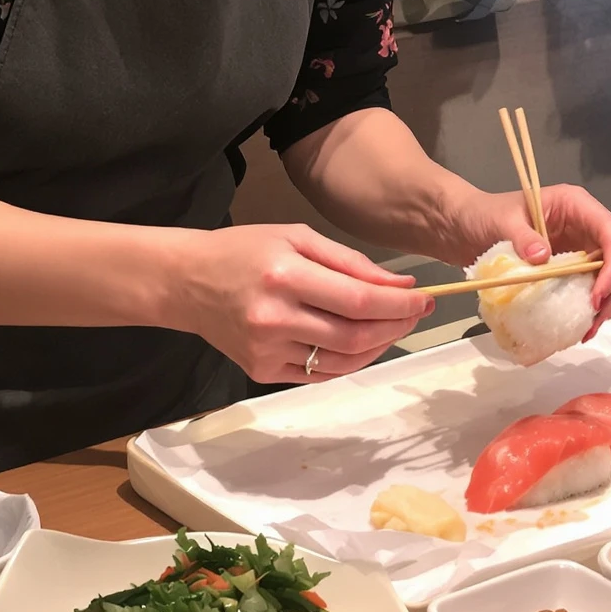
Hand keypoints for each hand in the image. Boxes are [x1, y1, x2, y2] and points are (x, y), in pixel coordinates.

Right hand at [171, 223, 433, 383]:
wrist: (186, 282)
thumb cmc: (244, 251)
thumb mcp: (296, 237)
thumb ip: (350, 263)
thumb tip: (400, 285)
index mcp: (285, 276)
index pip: (359, 301)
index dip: (399, 305)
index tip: (424, 299)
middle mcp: (275, 318)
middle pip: (356, 336)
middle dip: (395, 326)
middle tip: (414, 313)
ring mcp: (267, 351)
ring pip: (343, 361)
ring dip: (378, 347)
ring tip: (391, 327)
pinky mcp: (262, 371)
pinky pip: (320, 374)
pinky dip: (349, 361)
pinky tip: (360, 342)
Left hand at [448, 185, 610, 334]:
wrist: (465, 226)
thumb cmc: (484, 214)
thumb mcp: (500, 221)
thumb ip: (522, 237)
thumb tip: (543, 257)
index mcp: (575, 204)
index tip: (597, 294)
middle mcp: (585, 222)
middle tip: (597, 315)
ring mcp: (581, 244)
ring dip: (610, 300)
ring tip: (590, 328)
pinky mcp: (572, 265)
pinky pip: (594, 284)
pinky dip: (594, 305)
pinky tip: (582, 325)